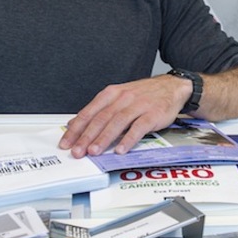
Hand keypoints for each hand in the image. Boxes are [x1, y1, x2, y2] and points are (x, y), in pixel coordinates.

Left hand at [59, 74, 190, 157]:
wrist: (171, 86)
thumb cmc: (144, 94)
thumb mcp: (119, 97)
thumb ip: (100, 110)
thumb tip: (76, 124)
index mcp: (111, 94)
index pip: (89, 112)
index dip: (76, 128)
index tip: (67, 142)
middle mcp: (123, 98)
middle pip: (101, 118)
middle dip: (87, 136)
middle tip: (77, 151)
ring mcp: (138, 105)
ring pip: (117, 122)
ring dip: (104, 138)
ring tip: (94, 151)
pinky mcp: (153, 114)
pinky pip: (139, 127)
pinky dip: (129, 139)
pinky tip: (121, 149)